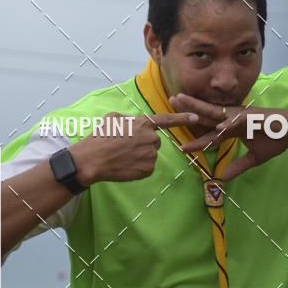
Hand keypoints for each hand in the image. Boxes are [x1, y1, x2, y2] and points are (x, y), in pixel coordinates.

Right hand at [71, 112, 197, 183]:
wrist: (92, 160)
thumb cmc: (99, 138)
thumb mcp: (112, 118)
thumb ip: (129, 119)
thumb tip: (133, 123)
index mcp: (143, 124)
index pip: (166, 120)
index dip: (182, 118)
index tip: (195, 117)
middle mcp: (150, 139)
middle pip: (155, 141)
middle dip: (144, 143)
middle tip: (125, 147)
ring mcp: (150, 155)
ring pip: (150, 155)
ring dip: (140, 156)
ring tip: (122, 156)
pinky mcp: (147, 170)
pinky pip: (147, 167)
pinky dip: (138, 167)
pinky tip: (125, 165)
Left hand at [170, 95, 287, 180]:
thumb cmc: (276, 139)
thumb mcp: (254, 158)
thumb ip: (238, 167)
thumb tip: (223, 179)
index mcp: (232, 127)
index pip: (210, 135)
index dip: (196, 141)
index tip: (181, 147)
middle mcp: (233, 119)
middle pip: (207, 115)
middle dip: (189, 109)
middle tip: (171, 100)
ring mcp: (241, 116)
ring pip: (216, 112)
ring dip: (199, 108)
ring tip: (183, 103)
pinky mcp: (253, 117)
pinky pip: (239, 121)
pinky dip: (229, 123)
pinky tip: (218, 126)